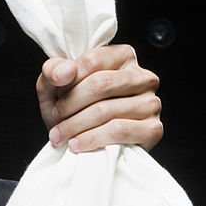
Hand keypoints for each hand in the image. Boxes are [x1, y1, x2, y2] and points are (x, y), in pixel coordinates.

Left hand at [36, 44, 162, 152]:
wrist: (84, 148)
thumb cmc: (72, 111)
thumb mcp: (54, 87)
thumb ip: (53, 71)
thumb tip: (65, 71)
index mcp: (123, 57)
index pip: (92, 61)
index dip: (68, 82)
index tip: (55, 97)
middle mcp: (143, 76)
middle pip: (100, 84)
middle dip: (70, 104)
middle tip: (55, 117)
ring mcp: (151, 103)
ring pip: (107, 110)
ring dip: (75, 125)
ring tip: (60, 134)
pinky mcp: (152, 129)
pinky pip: (119, 131)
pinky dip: (92, 139)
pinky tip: (77, 144)